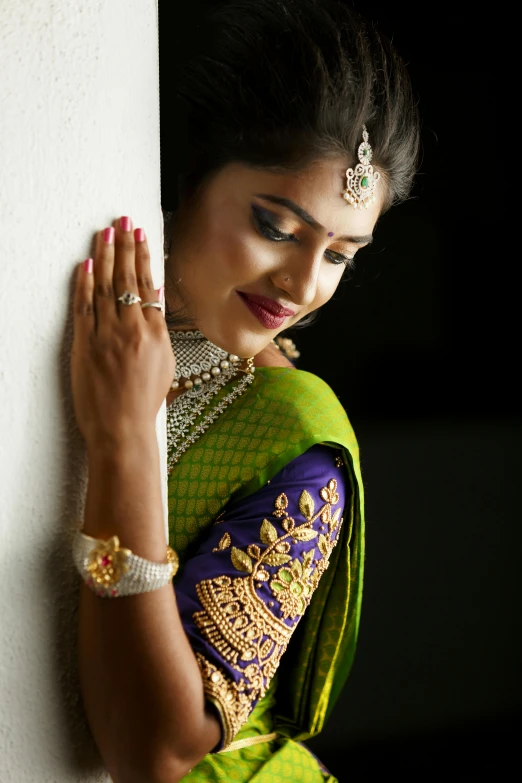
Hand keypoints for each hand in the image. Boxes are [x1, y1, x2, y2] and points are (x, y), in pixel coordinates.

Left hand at [70, 216, 175, 446]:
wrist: (122, 428)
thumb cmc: (145, 401)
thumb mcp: (164, 362)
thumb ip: (159, 328)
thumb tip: (156, 298)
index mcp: (155, 334)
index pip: (150, 285)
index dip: (144, 257)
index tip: (141, 235)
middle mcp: (132, 329)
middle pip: (128, 279)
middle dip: (125, 246)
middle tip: (122, 220)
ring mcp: (107, 336)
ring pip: (106, 287)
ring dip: (105, 256)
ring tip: (105, 232)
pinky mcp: (84, 345)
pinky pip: (84, 308)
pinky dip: (84, 284)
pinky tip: (86, 264)